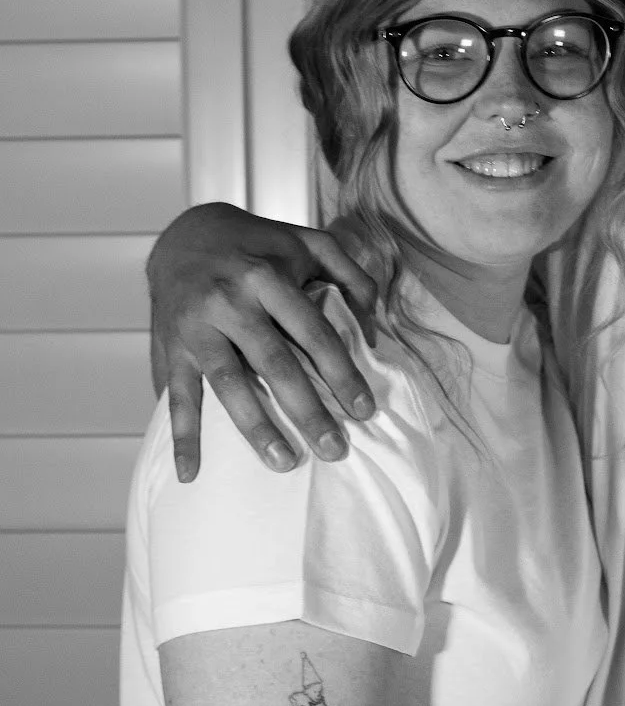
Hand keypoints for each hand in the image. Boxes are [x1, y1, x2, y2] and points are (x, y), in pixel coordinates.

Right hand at [147, 203, 378, 479]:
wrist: (184, 233)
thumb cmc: (257, 246)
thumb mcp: (307, 241)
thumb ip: (350, 272)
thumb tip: (373, 321)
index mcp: (268, 276)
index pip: (313, 332)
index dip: (341, 372)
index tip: (364, 410)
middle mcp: (230, 300)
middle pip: (275, 363)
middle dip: (308, 410)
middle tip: (335, 450)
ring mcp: (197, 326)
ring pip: (229, 383)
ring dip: (256, 427)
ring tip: (284, 463)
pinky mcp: (171, 346)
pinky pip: (177, 396)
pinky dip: (183, 436)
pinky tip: (191, 471)